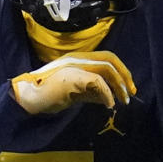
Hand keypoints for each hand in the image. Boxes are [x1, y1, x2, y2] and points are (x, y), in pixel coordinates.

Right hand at [11, 51, 135, 113]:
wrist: (31, 97)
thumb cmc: (49, 95)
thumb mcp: (76, 92)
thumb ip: (92, 91)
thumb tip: (109, 98)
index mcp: (78, 59)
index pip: (106, 57)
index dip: (121, 71)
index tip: (128, 87)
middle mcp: (78, 58)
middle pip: (110, 59)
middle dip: (124, 76)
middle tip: (131, 93)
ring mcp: (75, 65)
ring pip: (106, 69)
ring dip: (118, 86)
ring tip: (122, 101)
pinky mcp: (73, 76)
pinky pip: (97, 81)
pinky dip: (107, 93)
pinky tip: (109, 104)